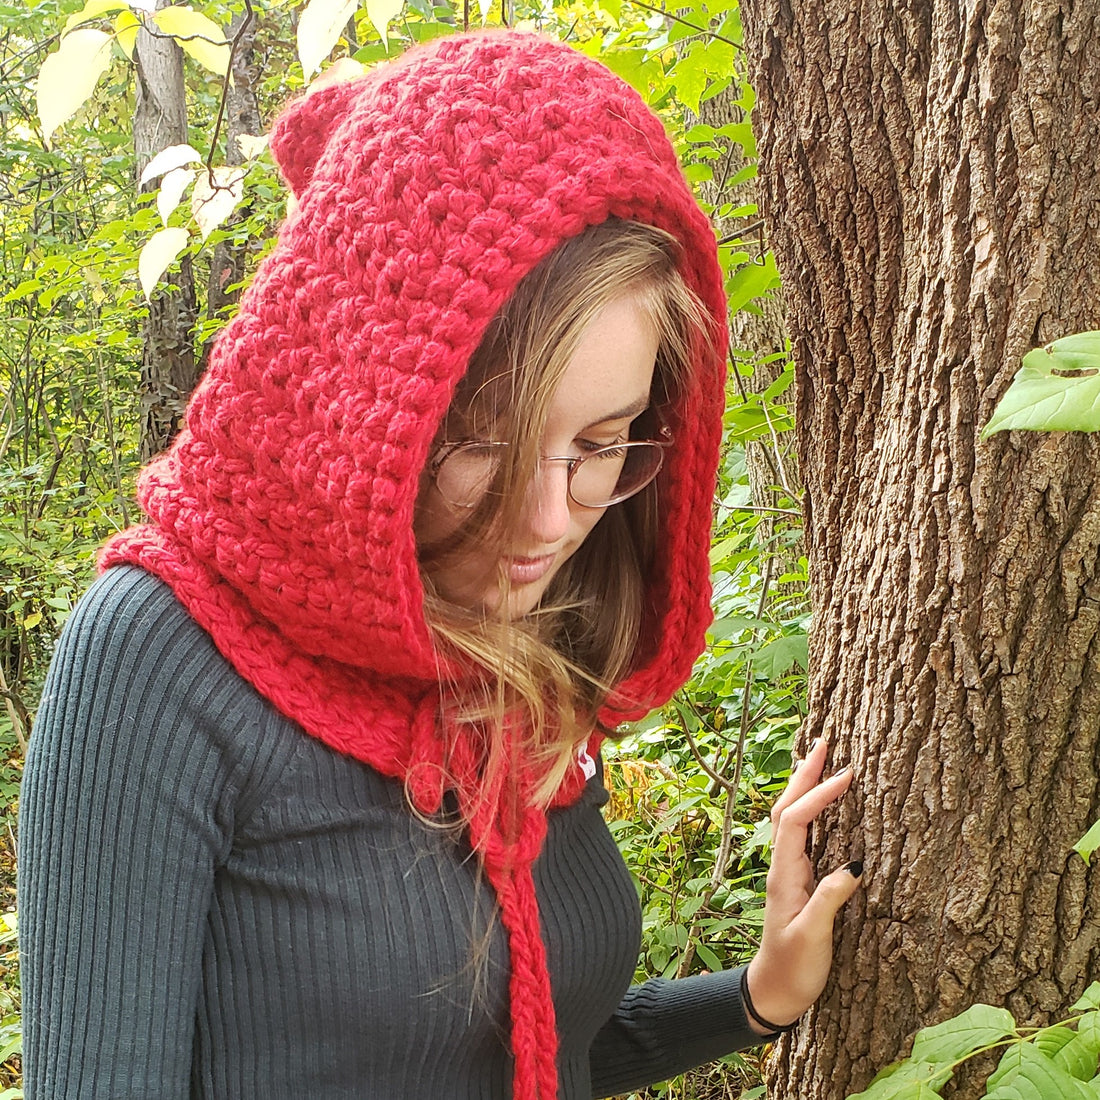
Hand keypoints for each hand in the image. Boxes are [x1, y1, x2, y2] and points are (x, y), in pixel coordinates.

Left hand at [743, 737, 859, 1032]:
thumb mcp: (814, 937)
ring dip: (804, 785)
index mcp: (785, 873)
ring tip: (820, 759)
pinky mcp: (798, 880)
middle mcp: (783, 865)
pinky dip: (810, 809)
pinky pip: (801, 833)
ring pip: (791, 816)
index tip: (847, 773)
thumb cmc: (795, 967)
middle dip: (804, 773)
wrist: (776, 991)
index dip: (818, 793)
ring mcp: (789, 870)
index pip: (796, 819)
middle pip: (788, 807)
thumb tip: (855, 864)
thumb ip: (830, 900)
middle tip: (823, 742)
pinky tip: (821, 804)